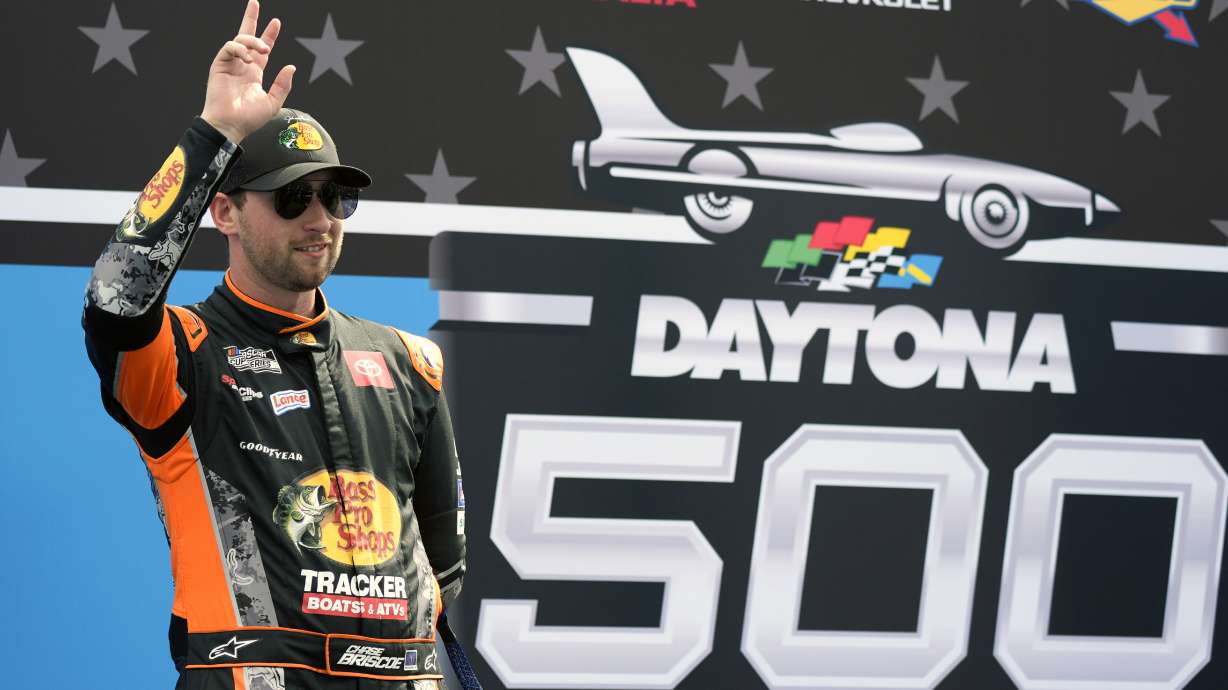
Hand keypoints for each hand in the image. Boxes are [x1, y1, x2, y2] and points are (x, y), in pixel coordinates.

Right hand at [200, 0, 294, 143]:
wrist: (231, 125)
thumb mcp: (273, 102)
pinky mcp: (220, 65)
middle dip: (250, 19)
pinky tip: (247, 59)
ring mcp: (230, 64)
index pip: (262, 49)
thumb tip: (291, 67)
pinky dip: (240, 49)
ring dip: (253, 40)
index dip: (269, 35)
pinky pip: (229, 47)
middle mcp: (242, 65)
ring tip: (264, 49)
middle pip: (245, 36)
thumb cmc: (249, 118)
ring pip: (239, 40)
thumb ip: (283, 84)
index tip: (276, 23)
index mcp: (254, 73)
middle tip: (255, 3)